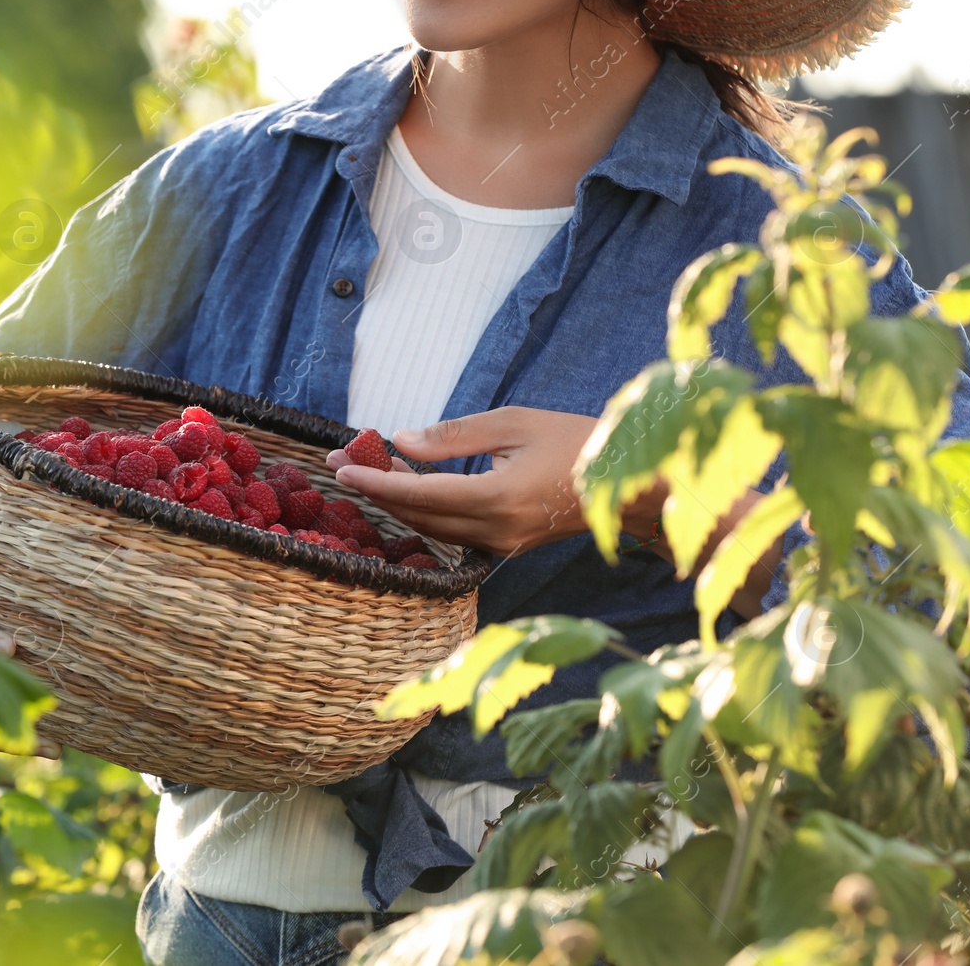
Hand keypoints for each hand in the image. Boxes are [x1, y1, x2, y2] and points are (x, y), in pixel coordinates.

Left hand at [327, 408, 600, 556]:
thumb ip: (454, 435)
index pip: (421, 495)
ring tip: (364, 470)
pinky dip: (424, 510)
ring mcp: (502, 546)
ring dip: (396, 502)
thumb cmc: (575, 441)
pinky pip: (453, 531)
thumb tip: (401, 442)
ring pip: (432, 528)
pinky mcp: (506, 548)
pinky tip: (406, 486)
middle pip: (418, 517)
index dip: (376, 483)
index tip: (341, 468)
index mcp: (499, 499)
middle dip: (375, 492)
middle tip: (339, 462)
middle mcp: (496, 532)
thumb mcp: (513, 422)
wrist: (630, 484)